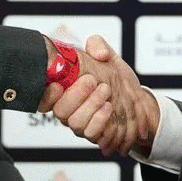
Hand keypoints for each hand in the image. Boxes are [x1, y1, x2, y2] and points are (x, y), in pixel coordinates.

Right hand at [47, 35, 158, 154]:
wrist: (137, 97)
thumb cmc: (115, 77)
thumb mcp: (107, 56)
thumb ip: (98, 45)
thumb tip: (99, 53)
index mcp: (65, 89)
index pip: (44, 97)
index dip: (46, 94)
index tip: (57, 85)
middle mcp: (70, 109)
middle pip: (60, 110)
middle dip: (75, 95)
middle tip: (91, 80)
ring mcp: (83, 123)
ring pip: (75, 123)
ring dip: (91, 105)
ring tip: (106, 91)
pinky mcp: (97, 134)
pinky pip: (92, 133)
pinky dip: (100, 120)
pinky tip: (109, 107)